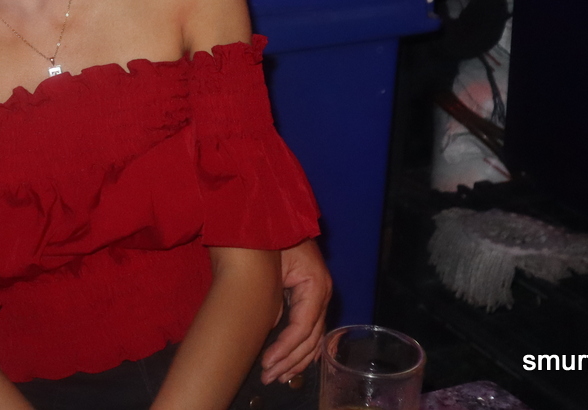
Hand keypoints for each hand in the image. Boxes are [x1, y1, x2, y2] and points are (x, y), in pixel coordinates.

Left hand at [259, 238, 330, 383]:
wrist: (267, 209)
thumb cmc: (265, 231)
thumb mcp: (268, 262)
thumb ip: (272, 295)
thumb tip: (270, 325)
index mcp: (316, 282)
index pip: (303, 326)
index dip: (286, 348)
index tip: (267, 363)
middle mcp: (322, 290)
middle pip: (312, 336)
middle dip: (290, 360)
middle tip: (268, 377)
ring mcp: (318, 292)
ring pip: (313, 336)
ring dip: (297, 359)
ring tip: (278, 376)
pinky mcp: (309, 294)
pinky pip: (310, 326)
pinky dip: (302, 346)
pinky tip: (293, 362)